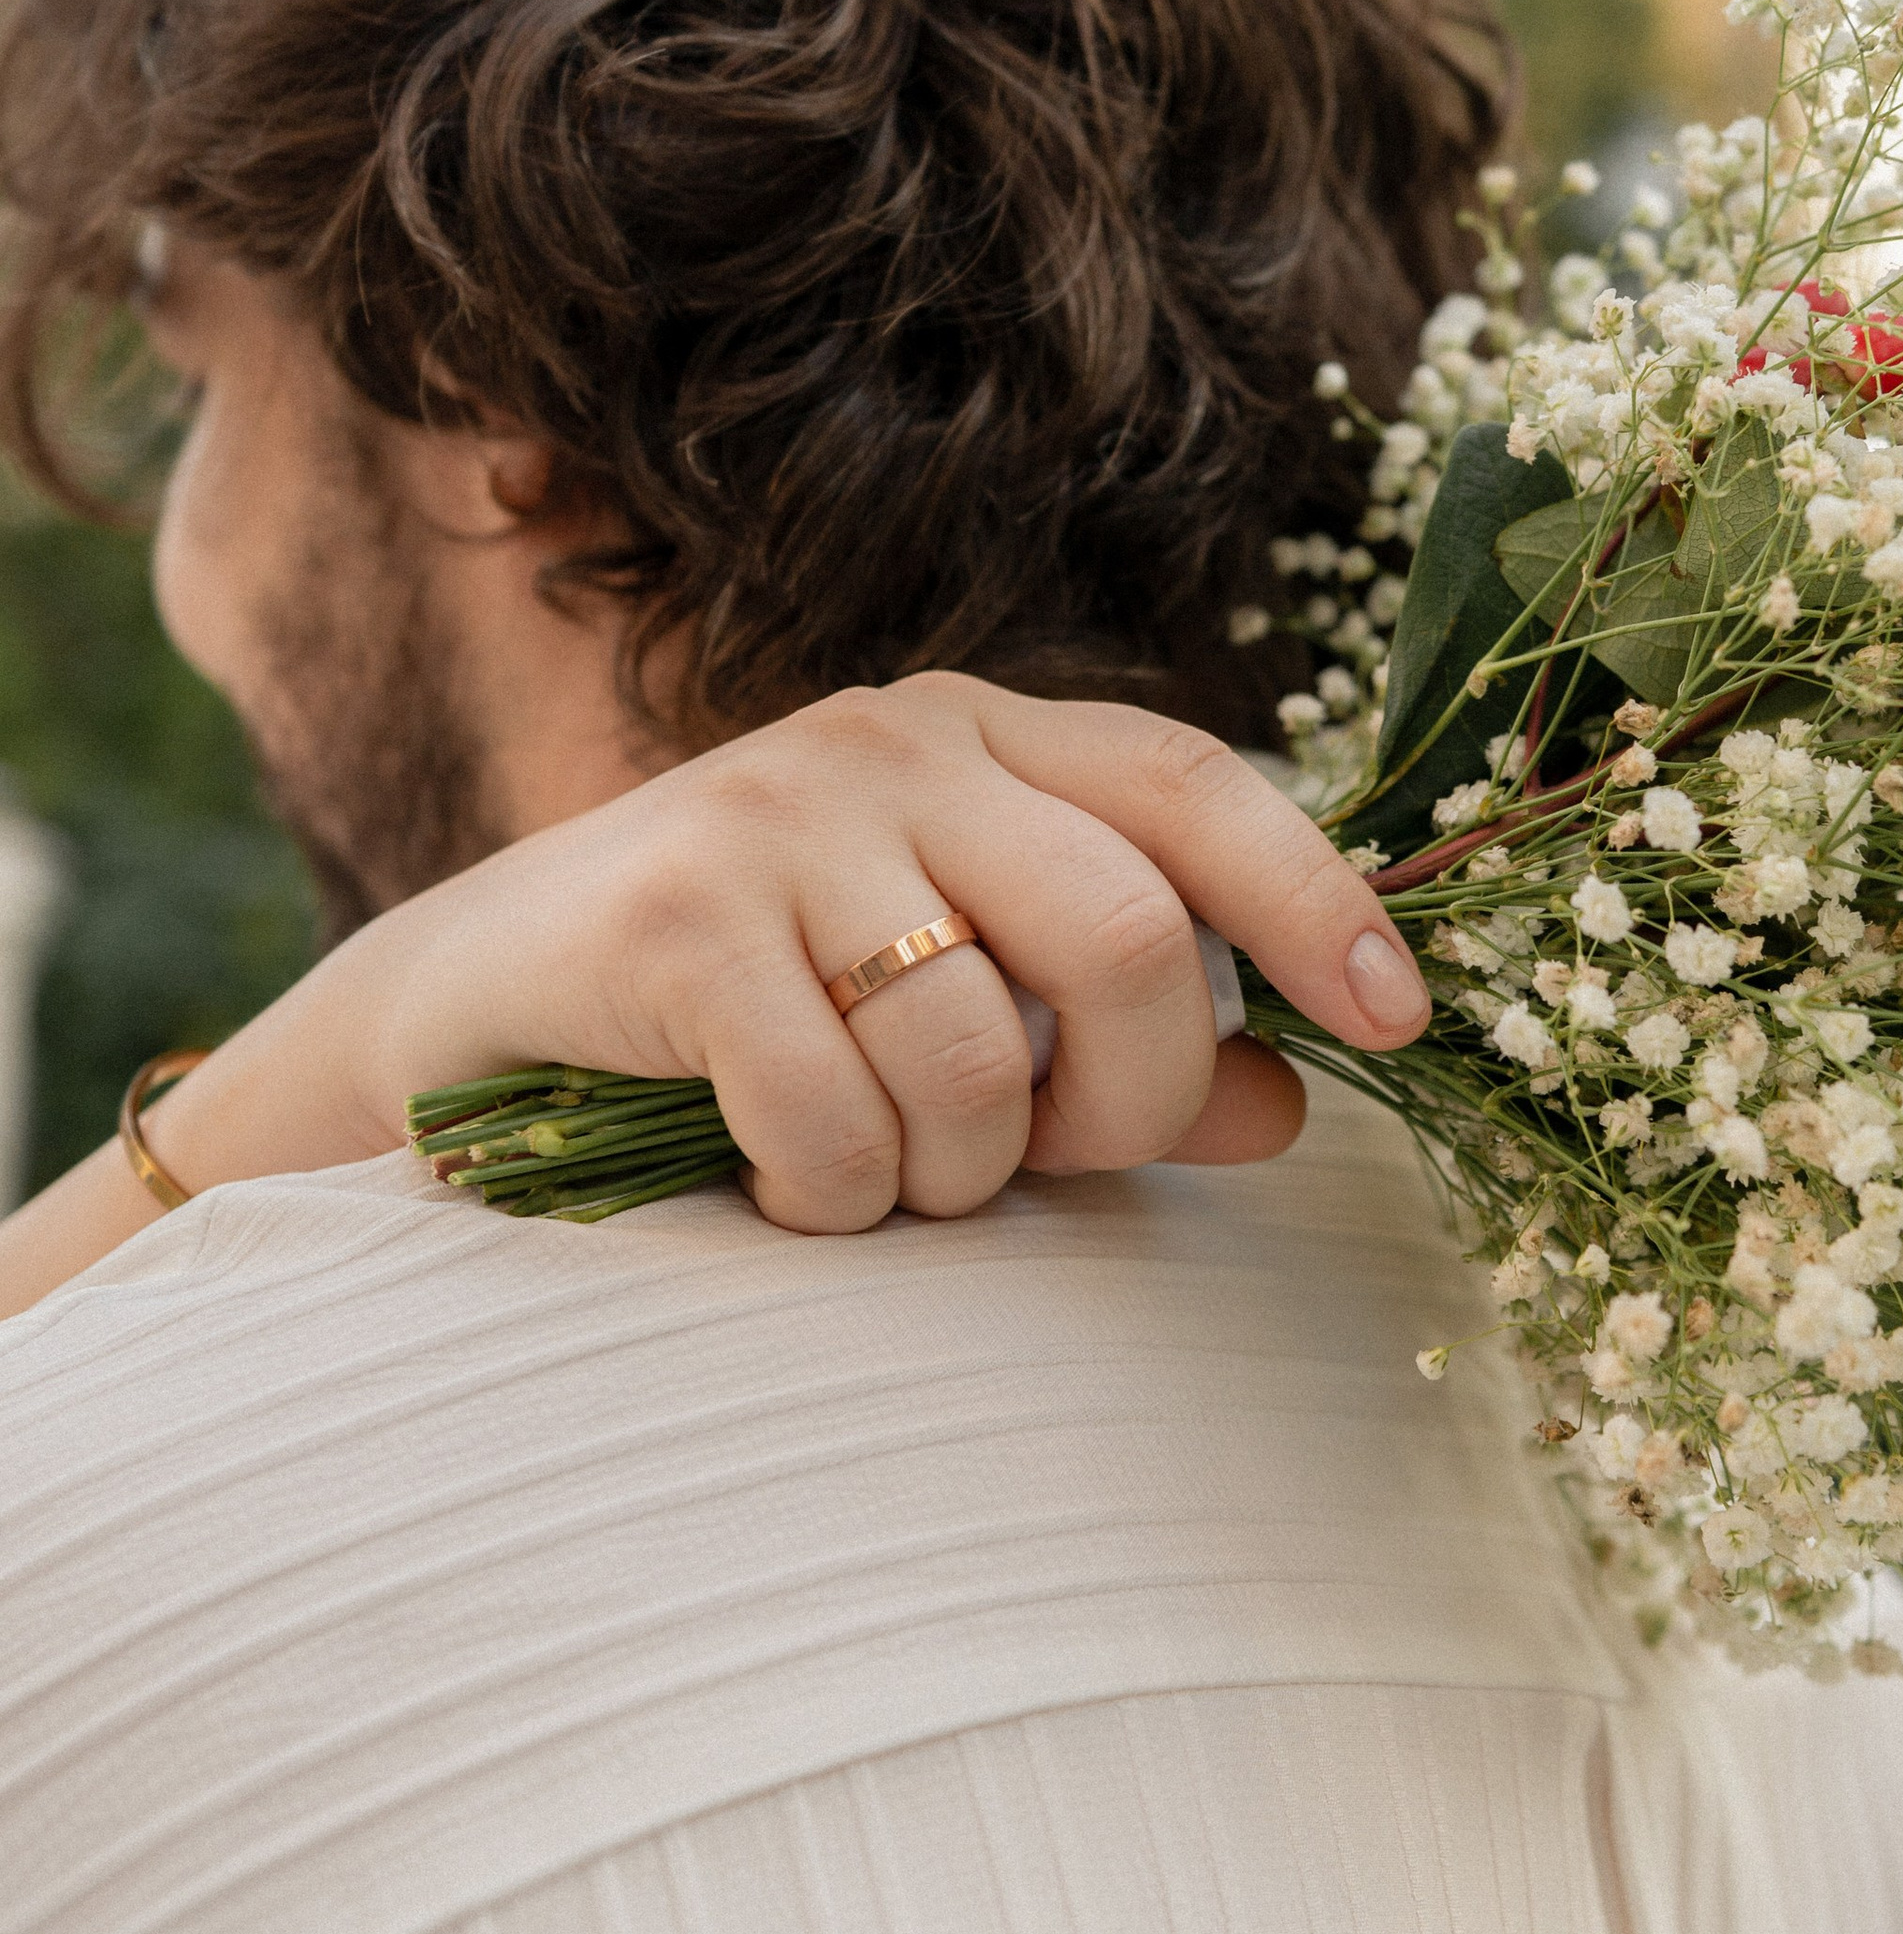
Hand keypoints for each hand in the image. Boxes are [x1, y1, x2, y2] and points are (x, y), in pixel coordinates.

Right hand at [165, 677, 1430, 1239]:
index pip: (1197, 788)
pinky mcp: (673, 921)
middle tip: (1051, 1163)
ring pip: (979, 1053)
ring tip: (880, 1172)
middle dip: (1125, 1100)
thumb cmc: (757, 1010)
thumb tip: (1291, 1113)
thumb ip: (1122, 1049)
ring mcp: (777, 818)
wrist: (473, 1006)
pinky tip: (778, 1180)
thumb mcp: (958, 1007)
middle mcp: (894, 740)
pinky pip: (837, 1118)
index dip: (1316, 901)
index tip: (1399, 1022)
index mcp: (987, 735)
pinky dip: (835, 1198)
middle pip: (1126, 936)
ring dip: (953, 1175)